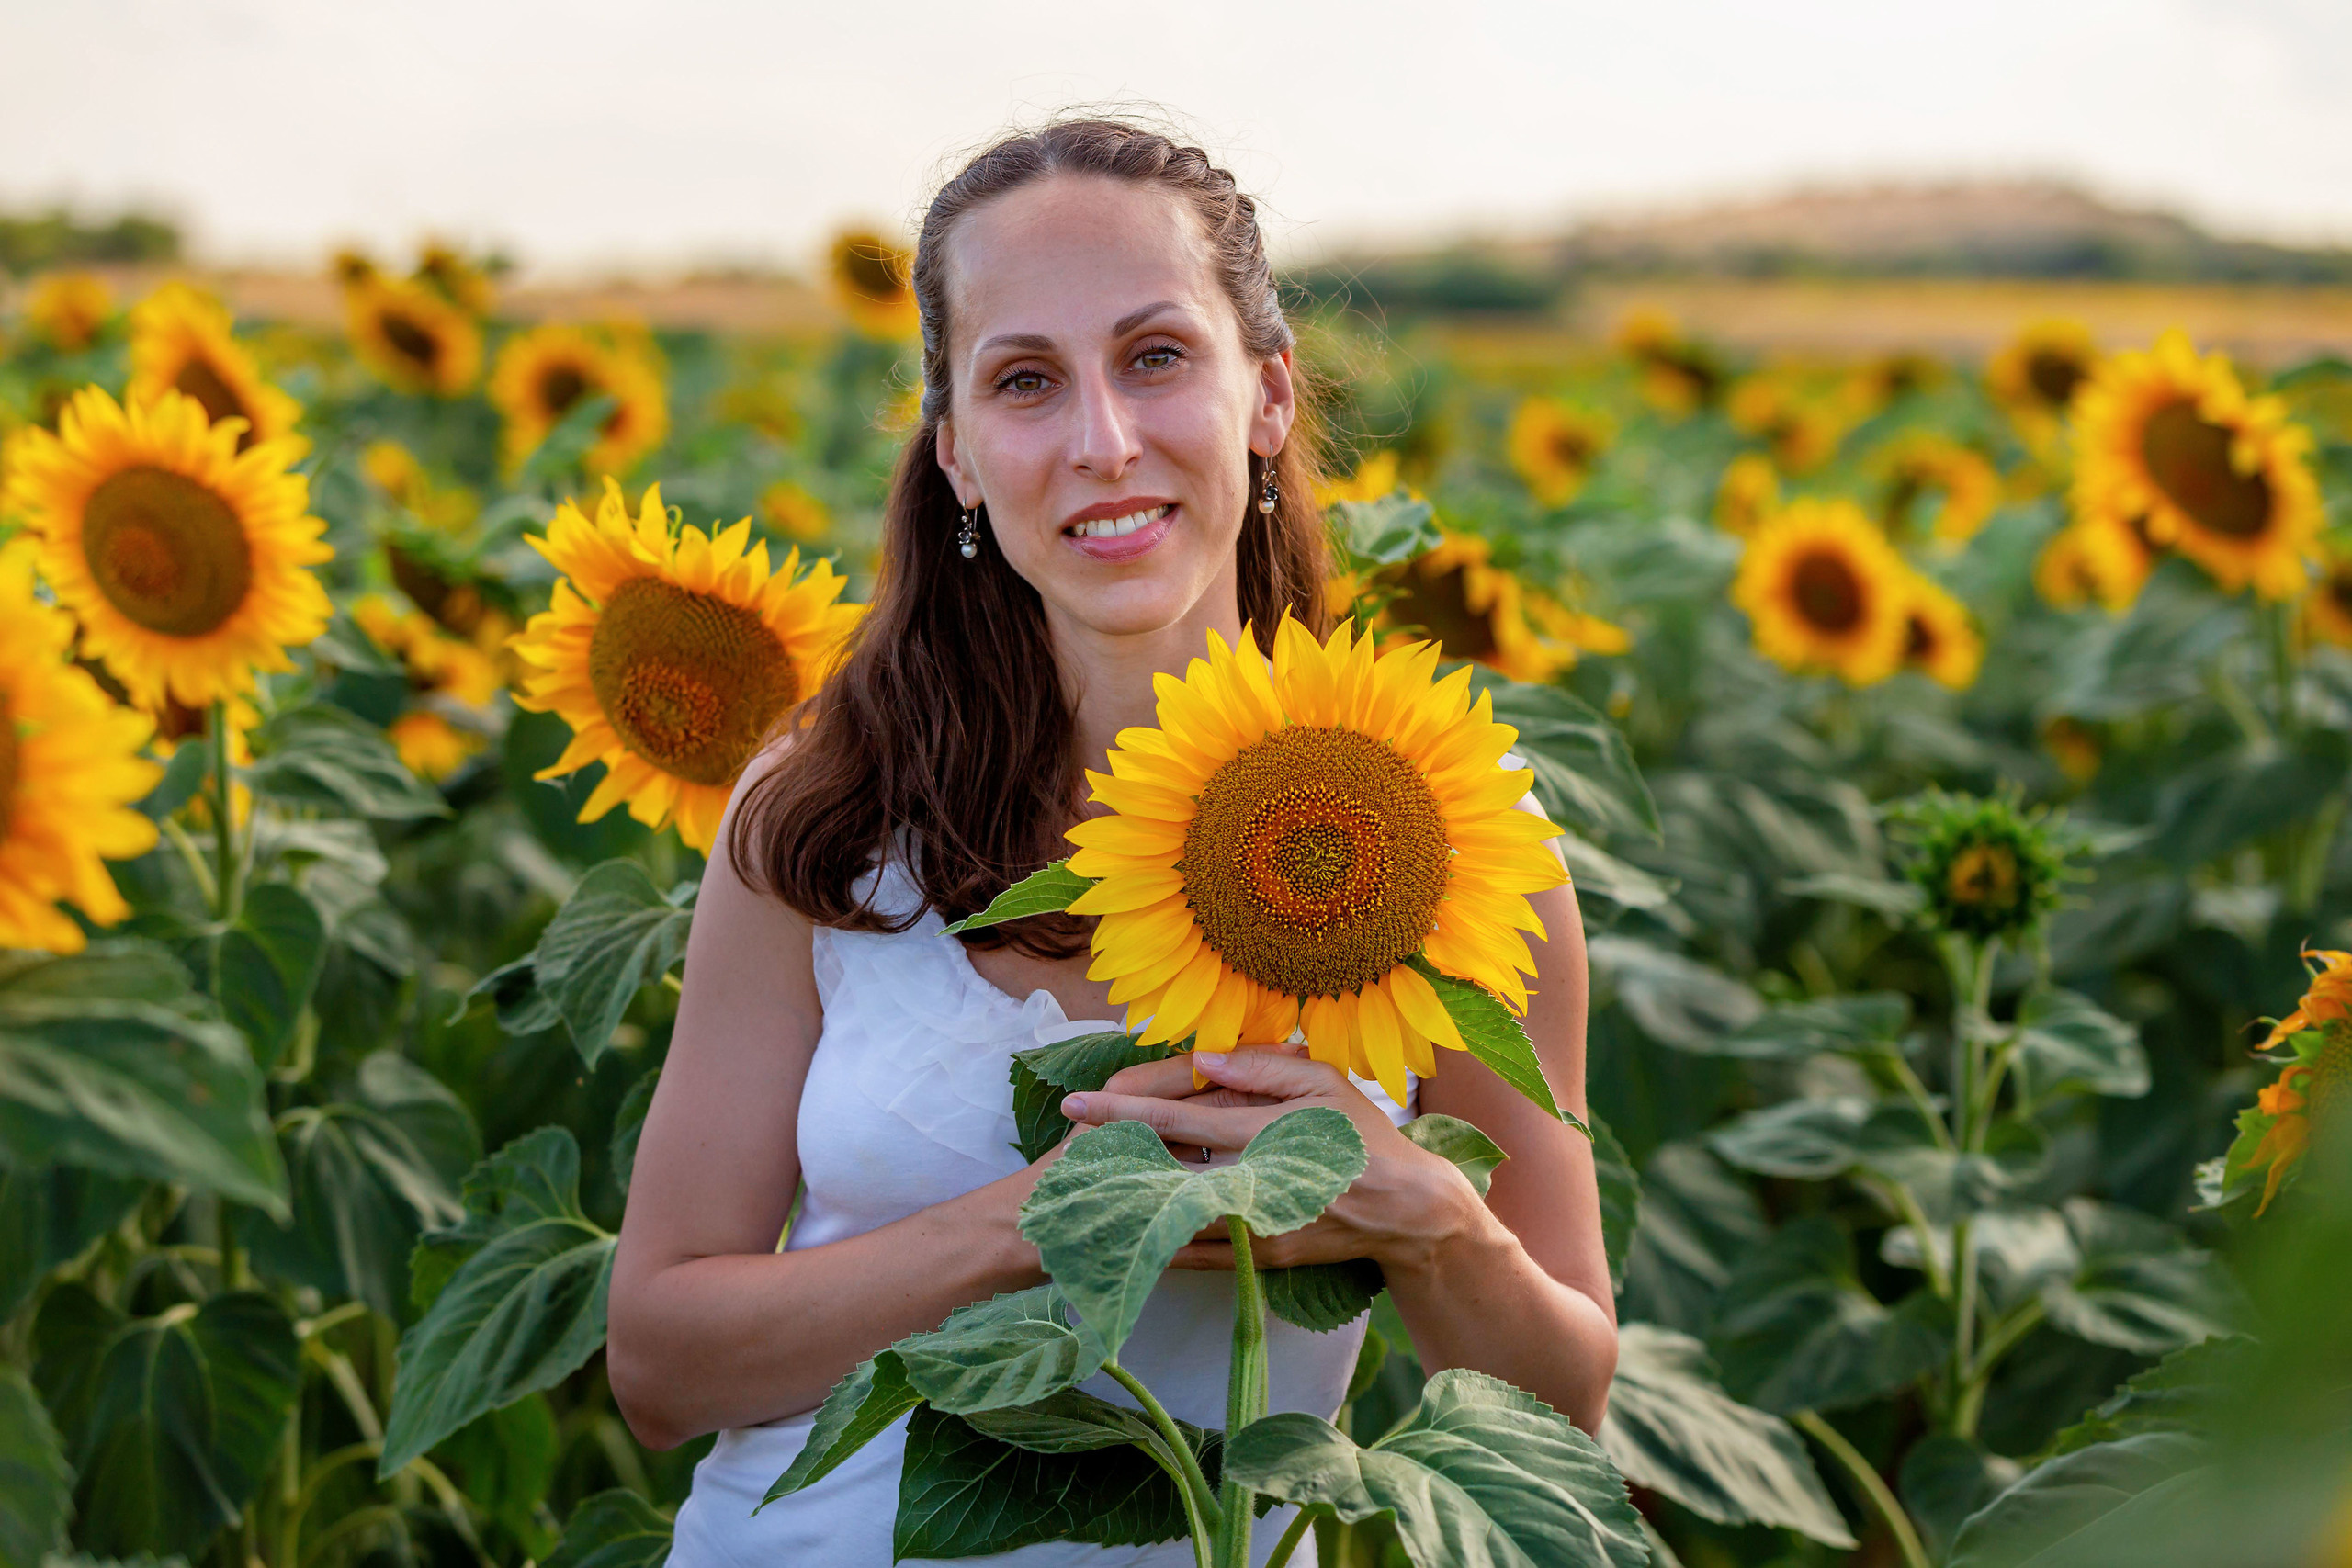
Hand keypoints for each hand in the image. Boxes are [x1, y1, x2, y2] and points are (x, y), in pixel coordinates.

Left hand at [1059, 1045, 1492, 1274]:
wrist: (1405, 1210)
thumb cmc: (1364, 1135)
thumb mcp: (1323, 1083)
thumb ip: (1262, 1069)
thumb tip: (1204, 1061)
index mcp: (1263, 1134)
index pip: (1179, 1118)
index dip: (1124, 1110)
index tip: (1077, 1102)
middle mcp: (1252, 1185)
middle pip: (1163, 1176)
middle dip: (1108, 1165)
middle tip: (1058, 1156)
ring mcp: (1256, 1230)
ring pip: (1173, 1222)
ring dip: (1126, 1208)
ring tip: (1078, 1194)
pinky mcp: (1261, 1261)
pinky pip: (1198, 1258)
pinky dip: (1159, 1246)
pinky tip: (1124, 1235)